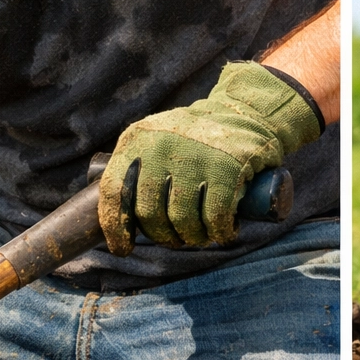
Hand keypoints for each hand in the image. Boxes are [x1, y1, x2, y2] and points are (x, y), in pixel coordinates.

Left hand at [99, 61, 322, 255]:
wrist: (244, 112)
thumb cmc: (194, 138)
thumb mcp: (156, 140)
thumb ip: (135, 167)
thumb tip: (116, 220)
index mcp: (137, 139)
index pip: (114, 190)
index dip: (115, 226)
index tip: (124, 248)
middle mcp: (161, 145)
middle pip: (149, 212)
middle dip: (163, 235)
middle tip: (177, 238)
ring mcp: (195, 155)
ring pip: (182, 219)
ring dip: (193, 238)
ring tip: (201, 236)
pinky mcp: (227, 166)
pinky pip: (216, 217)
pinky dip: (221, 232)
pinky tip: (224, 232)